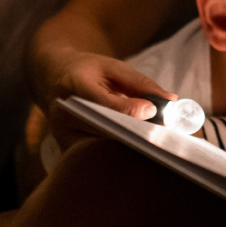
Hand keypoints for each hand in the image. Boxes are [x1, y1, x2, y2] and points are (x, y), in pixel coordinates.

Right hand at [40, 50, 177, 146]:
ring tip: (154, 145)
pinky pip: (95, 159)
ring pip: (101, 150)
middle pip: (102, 131)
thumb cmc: (89, 71)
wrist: (53, 78)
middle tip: (162, 136)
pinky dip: (118, 156)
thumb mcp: (114, 67)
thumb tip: (171, 101)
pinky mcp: (66, 150)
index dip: (131, 110)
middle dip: (135, 135)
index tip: (153, 111)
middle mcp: (63, 113)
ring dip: (130, 148)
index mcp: (73, 84)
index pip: (104, 103)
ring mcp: (62, 134)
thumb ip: (141, 84)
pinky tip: (136, 152)